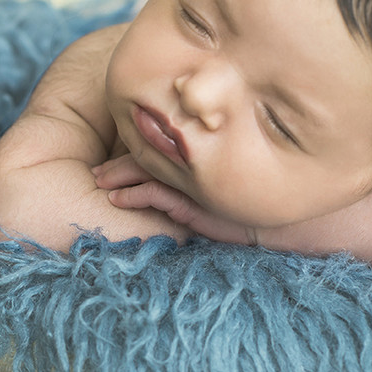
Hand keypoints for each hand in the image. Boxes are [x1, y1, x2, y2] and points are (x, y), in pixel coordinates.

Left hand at [92, 155, 255, 245]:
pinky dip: (132, 196)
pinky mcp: (191, 202)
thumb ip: (192, 177)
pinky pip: (154, 194)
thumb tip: (159, 177)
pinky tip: (116, 200)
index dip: (131, 151)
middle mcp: (192, 166)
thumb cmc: (246, 205)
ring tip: (99, 182)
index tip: (108, 162)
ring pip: (145, 171)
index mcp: (196, 158)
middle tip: (95, 172)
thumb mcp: (213, 189)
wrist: (276, 223)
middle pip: (146, 155)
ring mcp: (191, 183)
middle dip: (116, 164)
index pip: (157, 148)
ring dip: (117, 177)